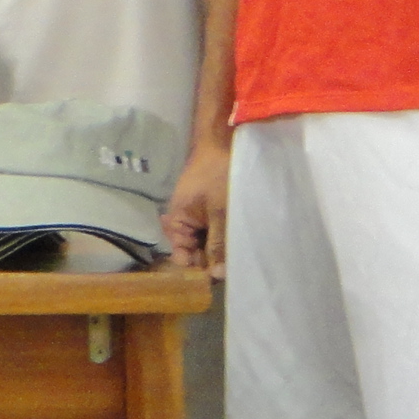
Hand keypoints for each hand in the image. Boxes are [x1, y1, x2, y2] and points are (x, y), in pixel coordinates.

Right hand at [162, 137, 229, 279]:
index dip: (198, 266)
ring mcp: (198, 212)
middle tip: (237, 266)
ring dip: (222, 246)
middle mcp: (184, 219)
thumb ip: (218, 244)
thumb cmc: (219, 176)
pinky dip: (226, 234)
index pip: (182, 254)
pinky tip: (240, 237)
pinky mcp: (211, 206)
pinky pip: (215, 227)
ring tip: (242, 253)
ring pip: (207, 238)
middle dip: (212, 258)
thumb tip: (216, 275)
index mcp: (177, 220)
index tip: (218, 276)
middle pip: (195, 248)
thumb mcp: (221, 213)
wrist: (225, 142)